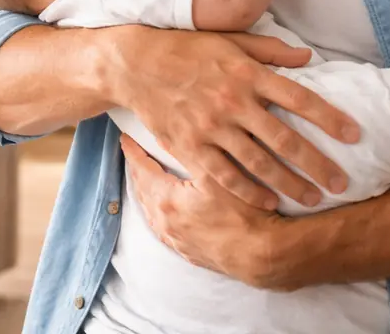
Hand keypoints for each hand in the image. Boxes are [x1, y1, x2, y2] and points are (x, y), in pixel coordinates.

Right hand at [103, 27, 358, 208]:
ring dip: (289, 183)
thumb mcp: (230, 41)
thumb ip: (270, 51)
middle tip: (342, 182)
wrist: (135, 64)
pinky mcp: (190, 146)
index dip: (329, 117)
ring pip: (258, 162)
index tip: (354, 134)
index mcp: (246, 73)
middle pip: (284, 138)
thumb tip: (309, 57)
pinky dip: (248, 190)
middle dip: (317, 163)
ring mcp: (210, 126)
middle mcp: (232, 101)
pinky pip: (224, 174)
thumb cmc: (187, 49)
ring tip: (314, 198)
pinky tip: (269, 202)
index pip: (298, 97)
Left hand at [121, 134, 284, 287]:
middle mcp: (165, 222)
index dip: (134, 152)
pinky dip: (159, 213)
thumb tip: (168, 134)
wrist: (263, 254)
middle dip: (138, 171)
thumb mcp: (217, 175)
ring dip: (147, 193)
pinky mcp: (188, 252)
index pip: (142, 170)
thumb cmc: (244, 213)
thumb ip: (191, 153)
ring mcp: (176, 240)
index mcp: (167, 200)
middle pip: (143, 191)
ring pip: (152, 212)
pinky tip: (164, 211)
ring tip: (146, 179)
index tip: (126, 138)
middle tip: (135, 154)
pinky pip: (164, 229)